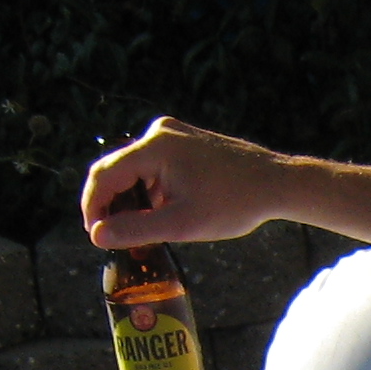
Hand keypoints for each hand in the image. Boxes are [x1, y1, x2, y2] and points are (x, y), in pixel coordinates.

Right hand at [81, 117, 288, 250]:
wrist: (278, 183)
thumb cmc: (236, 203)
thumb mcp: (182, 224)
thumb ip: (136, 230)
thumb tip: (97, 235)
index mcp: (154, 146)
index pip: (104, 174)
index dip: (93, 206)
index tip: (94, 234)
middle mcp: (159, 132)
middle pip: (117, 169)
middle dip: (112, 204)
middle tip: (113, 237)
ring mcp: (173, 134)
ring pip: (136, 170)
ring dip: (134, 199)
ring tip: (141, 231)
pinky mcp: (185, 142)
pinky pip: (154, 166)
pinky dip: (152, 190)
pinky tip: (164, 214)